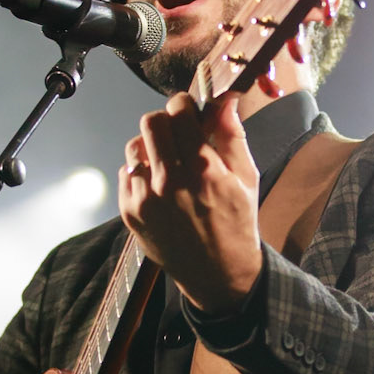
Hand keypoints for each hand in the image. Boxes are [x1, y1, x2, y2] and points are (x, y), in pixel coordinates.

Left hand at [118, 93, 262, 312]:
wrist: (218, 273)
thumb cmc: (236, 223)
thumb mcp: (246, 178)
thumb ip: (231, 135)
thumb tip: (223, 100)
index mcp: (203, 170)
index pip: (178, 111)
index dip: (185, 105)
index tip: (190, 111)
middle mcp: (170, 182)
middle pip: (150, 122)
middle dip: (166, 121)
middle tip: (178, 134)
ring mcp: (145, 199)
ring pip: (134, 146)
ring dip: (151, 147)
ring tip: (168, 163)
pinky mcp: (130, 212)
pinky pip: (126, 172)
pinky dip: (141, 173)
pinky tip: (159, 186)